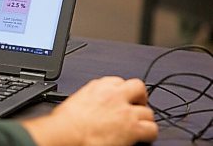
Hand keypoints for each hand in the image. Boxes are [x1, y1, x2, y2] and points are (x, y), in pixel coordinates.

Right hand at [21, 77, 157, 145]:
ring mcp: (125, 111)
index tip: (120, 97)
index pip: (117, 81)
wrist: (67, 133)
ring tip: (138, 125)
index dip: (121, 91)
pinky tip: (143, 137)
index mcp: (98, 86)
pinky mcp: (132, 127)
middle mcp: (114, 95)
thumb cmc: (66, 121)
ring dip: (144, 118)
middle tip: (136, 106)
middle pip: (138, 87)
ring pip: (148, 111)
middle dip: (139, 97)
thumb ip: (89, 98)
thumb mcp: (76, 100)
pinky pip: (152, 128)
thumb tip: (90, 105)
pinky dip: (149, 133)